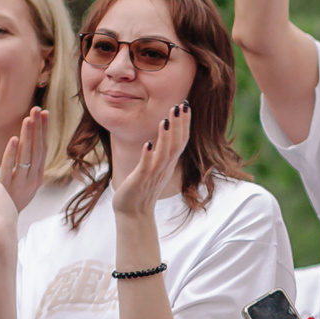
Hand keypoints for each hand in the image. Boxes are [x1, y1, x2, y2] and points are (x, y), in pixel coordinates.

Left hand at [110, 101, 189, 219]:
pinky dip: (148, 156)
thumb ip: (161, 150)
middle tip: (181, 105)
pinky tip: (148, 144)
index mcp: (168, 163)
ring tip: (165, 120)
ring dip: (165, 137)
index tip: (185, 105)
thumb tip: (165, 131)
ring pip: (164, 154)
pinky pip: (146, 167)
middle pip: (177, 144)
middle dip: (179, 124)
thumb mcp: (155, 166)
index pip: (181, 140)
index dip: (184, 123)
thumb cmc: (142, 188)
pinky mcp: (140, 181)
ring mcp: (153, 174)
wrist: (133, 213)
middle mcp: (164, 167)